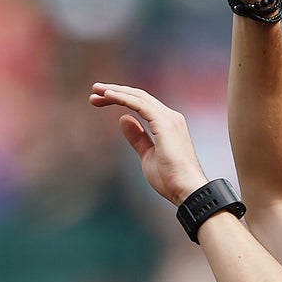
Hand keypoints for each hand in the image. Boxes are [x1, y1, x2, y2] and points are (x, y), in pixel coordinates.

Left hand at [88, 83, 212, 208]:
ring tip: (96, 91)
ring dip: (116, 92)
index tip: (100, 100)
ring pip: (139, 97)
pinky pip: (140, 105)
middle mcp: (170, 117)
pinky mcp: (164, 124)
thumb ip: (137, 137)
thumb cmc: (170, 178)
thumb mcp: (147, 155)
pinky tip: (108, 95)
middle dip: (115, 92)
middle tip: (94, 91)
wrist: (186, 190)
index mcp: (167, 124)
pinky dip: (123, 98)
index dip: (121, 99)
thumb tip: (123, 119)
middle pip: (139, 97)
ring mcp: (169, 119)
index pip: (142, 104)